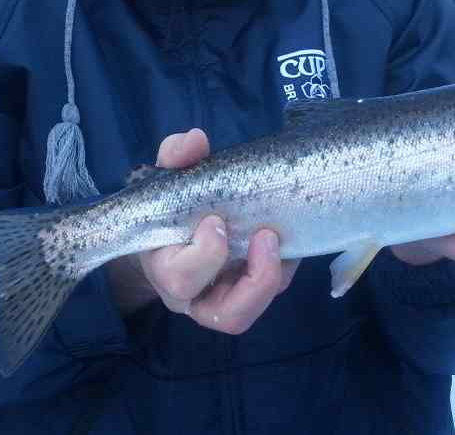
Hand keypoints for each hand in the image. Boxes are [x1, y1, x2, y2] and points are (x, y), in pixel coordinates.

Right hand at [107, 128, 299, 332]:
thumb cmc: (172, 201)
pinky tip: (288, 238)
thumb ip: (177, 156)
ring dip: (270, 280)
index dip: (203, 256)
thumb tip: (194, 141)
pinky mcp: (248, 293)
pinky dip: (284, 268)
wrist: (176, 221)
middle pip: (222, 314)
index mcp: (165, 266)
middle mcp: (193, 295)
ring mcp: (221, 299)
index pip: (179, 279)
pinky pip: (270, 292)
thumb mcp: (172, 174)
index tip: (217, 221)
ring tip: (281, 241)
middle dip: (251, 279)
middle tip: (265, 235)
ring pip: (247, 314)